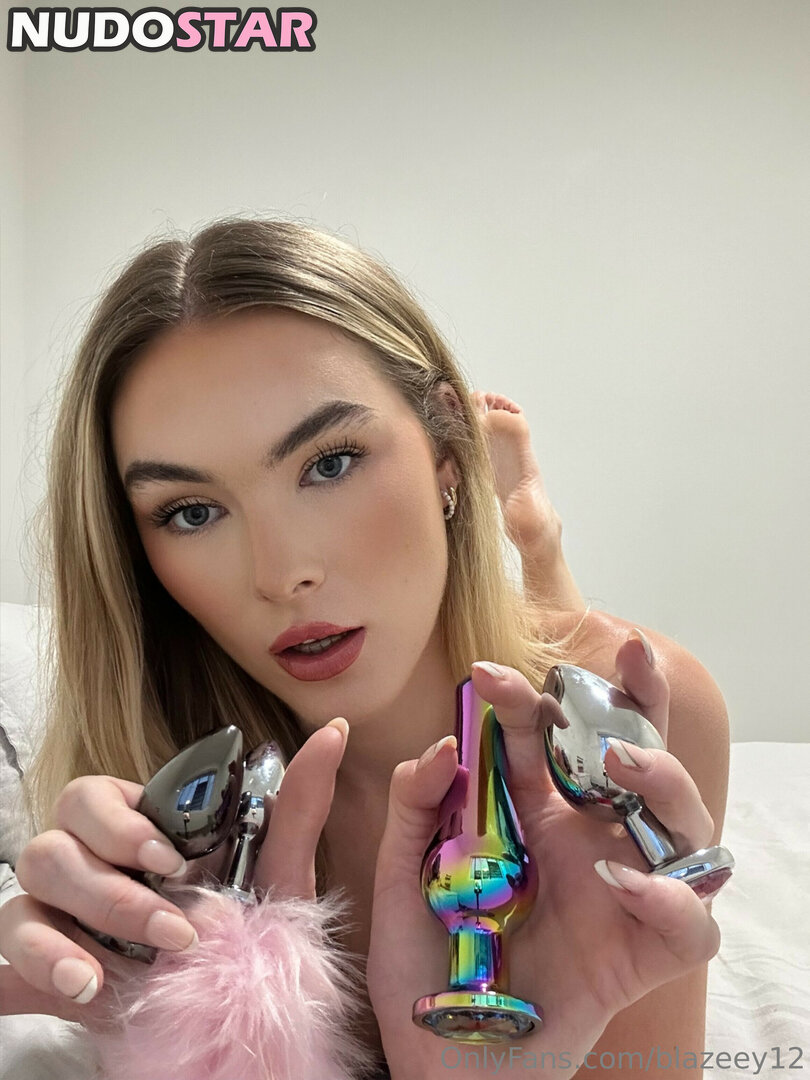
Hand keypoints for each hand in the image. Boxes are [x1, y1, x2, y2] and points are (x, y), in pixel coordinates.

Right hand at [0, 719, 348, 1018]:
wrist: (230, 1014)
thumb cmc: (245, 931)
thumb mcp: (276, 873)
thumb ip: (297, 804)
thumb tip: (332, 733)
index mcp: (130, 830)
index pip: (90, 798)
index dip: (120, 824)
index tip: (170, 860)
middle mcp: (84, 865)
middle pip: (50, 846)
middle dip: (109, 892)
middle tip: (169, 930)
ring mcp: (56, 917)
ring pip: (24, 901)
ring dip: (65, 938)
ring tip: (107, 976)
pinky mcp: (38, 972)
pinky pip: (6, 961)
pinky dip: (30, 973)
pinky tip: (76, 987)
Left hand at [366, 633, 719, 1078]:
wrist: (444, 1062)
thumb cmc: (428, 968)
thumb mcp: (402, 880)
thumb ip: (415, 811)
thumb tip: (445, 745)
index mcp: (534, 817)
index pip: (550, 740)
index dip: (529, 699)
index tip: (487, 674)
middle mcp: (587, 843)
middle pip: (638, 757)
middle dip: (642, 698)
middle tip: (629, 653)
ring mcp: (621, 895)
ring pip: (684, 822)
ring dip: (665, 777)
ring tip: (620, 761)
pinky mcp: (640, 957)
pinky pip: (690, 923)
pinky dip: (670, 898)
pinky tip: (619, 882)